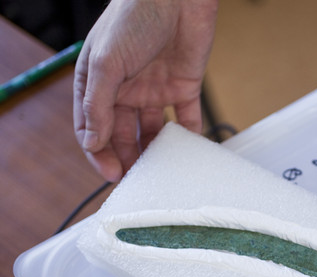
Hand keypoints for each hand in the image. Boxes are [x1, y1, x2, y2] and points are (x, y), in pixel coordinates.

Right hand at [73, 0, 218, 181]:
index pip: (93, 127)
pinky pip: (187, 121)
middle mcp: (125, 90)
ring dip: (155, 153)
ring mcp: (155, 91)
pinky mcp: (184, 89)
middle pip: (123, 135)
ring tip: (160, 173)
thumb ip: (98, 105)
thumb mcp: (107, 63)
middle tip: (136, 181)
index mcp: (99, 82)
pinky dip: (189, 139)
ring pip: (153, 132)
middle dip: (127, 159)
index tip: (112, 174)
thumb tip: (92, 143)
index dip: (100, 153)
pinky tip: (189, 155)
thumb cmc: (134, 19)